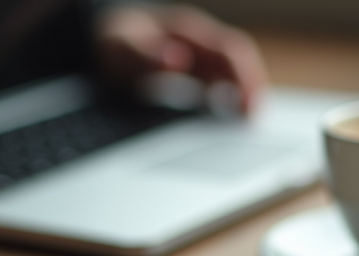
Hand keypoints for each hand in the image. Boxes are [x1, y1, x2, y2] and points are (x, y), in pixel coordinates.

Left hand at [95, 5, 267, 113]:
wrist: (103, 36)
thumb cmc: (115, 42)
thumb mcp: (122, 47)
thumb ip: (147, 54)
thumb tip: (177, 60)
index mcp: (187, 31)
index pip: (229, 51)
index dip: (244, 76)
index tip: (249, 103)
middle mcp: (198, 41)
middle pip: (236, 61)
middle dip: (250, 87)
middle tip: (255, 119)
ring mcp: (197, 54)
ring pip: (230, 72)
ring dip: (242, 93)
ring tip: (247, 122)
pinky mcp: (193, 68)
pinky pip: (218, 80)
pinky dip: (228, 97)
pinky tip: (228, 118)